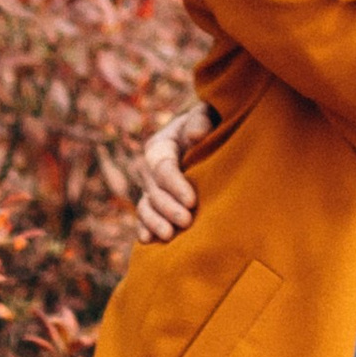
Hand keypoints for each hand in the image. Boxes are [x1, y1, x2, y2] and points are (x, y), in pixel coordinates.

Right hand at [133, 105, 212, 242]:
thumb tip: (195, 136)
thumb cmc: (210, 125)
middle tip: (187, 221)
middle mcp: (149, 168)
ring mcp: (150, 188)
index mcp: (160, 146)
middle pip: (153, 191)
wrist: (210, 138)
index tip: (192, 201)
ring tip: (169, 236)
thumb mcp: (208, 116)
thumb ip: (202, 121)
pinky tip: (148, 240)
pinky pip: (145, 217)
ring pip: (146, 207)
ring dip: (154, 222)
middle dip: (168, 208)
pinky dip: (145, 228)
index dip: (175, 185)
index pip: (163, 168)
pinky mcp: (155, 203)